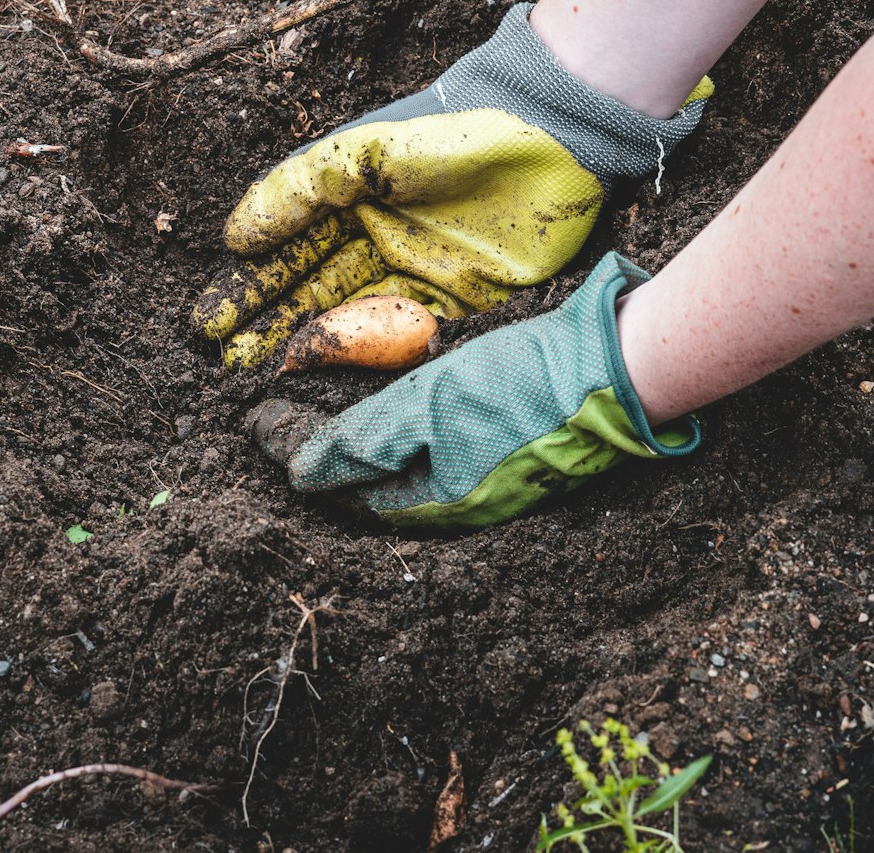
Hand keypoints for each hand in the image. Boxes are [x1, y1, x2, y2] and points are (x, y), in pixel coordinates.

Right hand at [193, 5, 710, 368]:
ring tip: (263, 379)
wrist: (544, 137)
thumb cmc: (446, 134)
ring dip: (310, 348)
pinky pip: (408, 335)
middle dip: (268, 328)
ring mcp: (419, 271)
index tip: (207, 326)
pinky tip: (336, 379)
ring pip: (353, 320)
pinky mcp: (463, 298)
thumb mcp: (359, 154)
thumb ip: (297, 191)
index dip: (248, 288)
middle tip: (225, 367)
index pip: (288, 253)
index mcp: (351, 200)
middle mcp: (379, 239)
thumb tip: (233, 235)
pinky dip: (372, 357)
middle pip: (313, 293)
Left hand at [250, 252, 700, 527]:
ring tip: (326, 410)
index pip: (348, 490)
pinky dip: (404, 429)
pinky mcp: (509, 445)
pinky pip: (439, 446)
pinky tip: (398, 403)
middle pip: (373, 485)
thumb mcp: (429, 407)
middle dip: (325, 455)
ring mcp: (488, 474)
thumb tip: (303, 476)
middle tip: (281, 420)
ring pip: (405, 466)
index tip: (257, 420)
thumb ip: (364, 441)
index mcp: (438, 503)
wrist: (615, 369)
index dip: (299, 456)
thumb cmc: (520, 389)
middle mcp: (459, 499)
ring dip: (361, 442)